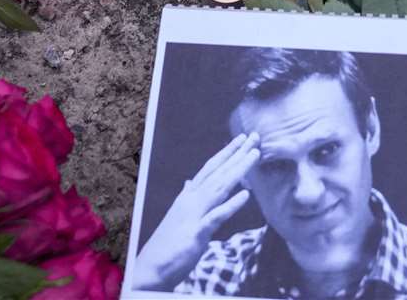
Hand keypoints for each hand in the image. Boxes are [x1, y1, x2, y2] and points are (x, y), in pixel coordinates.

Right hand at [128, 131, 260, 290]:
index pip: (210, 169)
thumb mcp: (179, 216)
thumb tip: (189, 182)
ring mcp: (194, 216)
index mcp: (189, 196)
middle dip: (237, 154)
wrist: (150, 268)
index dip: (227, 153)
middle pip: (218, 173)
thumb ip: (187, 198)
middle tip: (255, 137)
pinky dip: (231, 205)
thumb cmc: (167, 243)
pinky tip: (246, 195)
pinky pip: (217, 217)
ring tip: (255, 156)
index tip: (242, 139)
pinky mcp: (196, 234)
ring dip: (238, 170)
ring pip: (220, 187)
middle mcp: (191, 201)